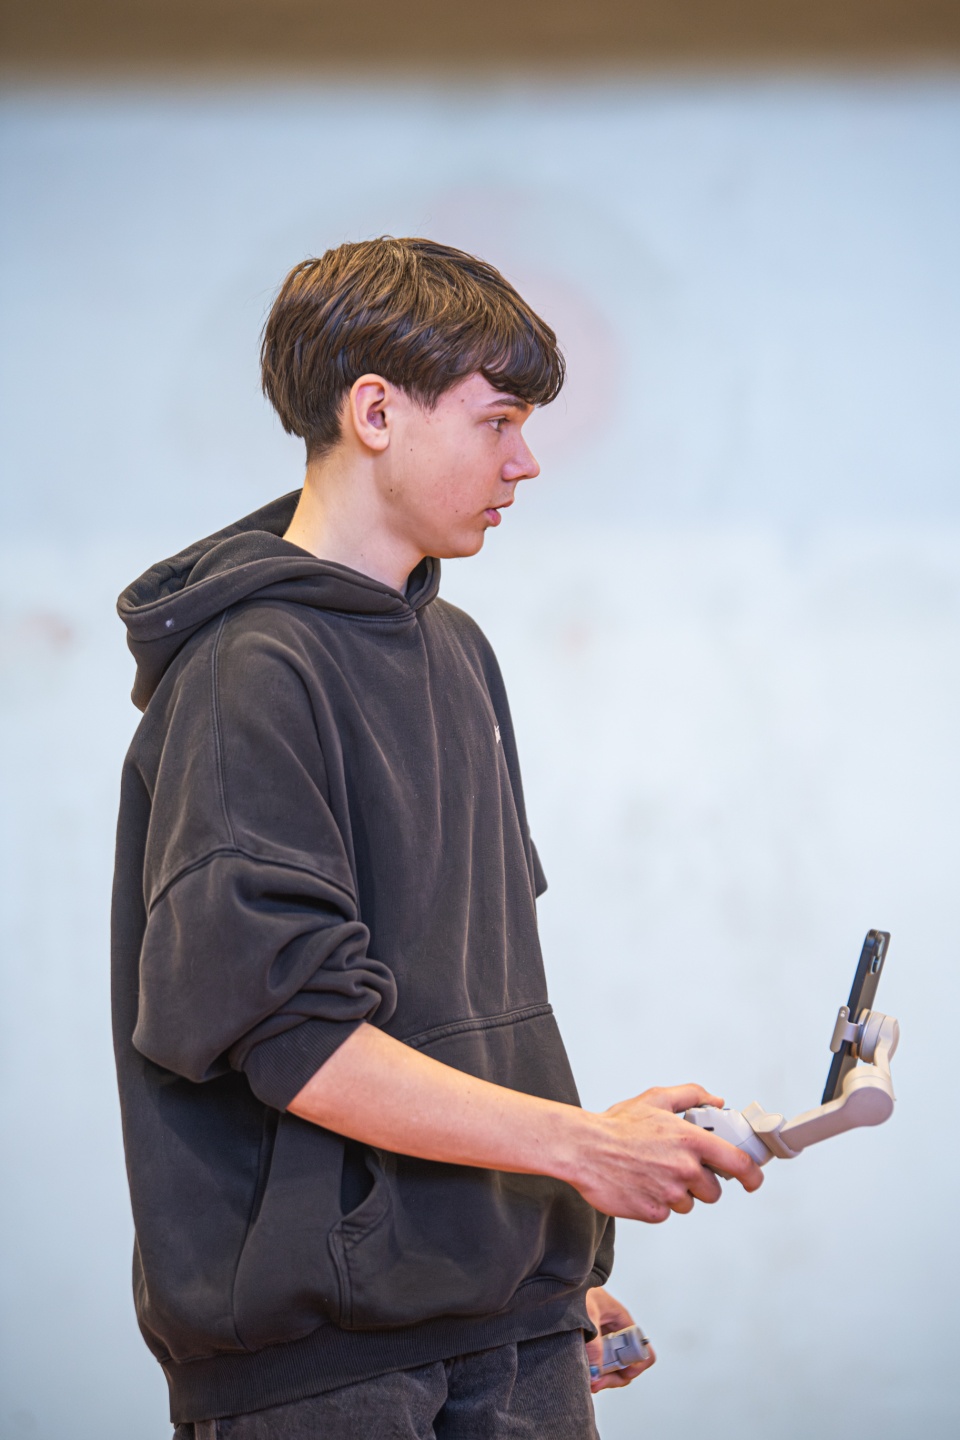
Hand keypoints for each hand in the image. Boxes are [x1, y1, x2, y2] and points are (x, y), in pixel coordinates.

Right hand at [569, 1084, 763, 1222]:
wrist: (583, 1149)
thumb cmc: (617, 1125)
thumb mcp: (656, 1098)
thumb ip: (691, 1096)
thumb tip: (717, 1101)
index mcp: (691, 1141)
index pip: (739, 1164)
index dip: (752, 1176)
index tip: (753, 1180)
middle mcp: (685, 1169)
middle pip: (714, 1191)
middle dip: (700, 1182)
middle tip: (678, 1167)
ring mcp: (669, 1193)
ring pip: (689, 1203)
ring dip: (678, 1193)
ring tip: (653, 1173)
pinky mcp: (653, 1213)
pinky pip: (666, 1213)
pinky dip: (657, 1203)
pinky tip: (640, 1184)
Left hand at [584, 1286, 655, 1393]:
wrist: (556, 1282)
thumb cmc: (575, 1288)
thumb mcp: (586, 1313)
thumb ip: (593, 1343)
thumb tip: (596, 1373)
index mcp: (621, 1320)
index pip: (642, 1348)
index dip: (636, 1364)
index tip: (620, 1372)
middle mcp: (615, 1332)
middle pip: (627, 1364)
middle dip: (614, 1378)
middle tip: (597, 1383)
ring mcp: (603, 1339)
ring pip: (612, 1368)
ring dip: (603, 1379)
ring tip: (588, 1381)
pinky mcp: (589, 1344)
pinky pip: (598, 1365)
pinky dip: (593, 1374)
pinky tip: (583, 1374)